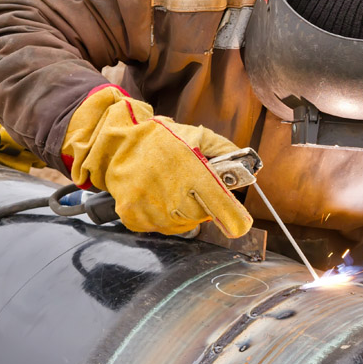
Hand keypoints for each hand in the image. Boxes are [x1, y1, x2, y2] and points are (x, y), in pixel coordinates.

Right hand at [62, 84, 252, 237]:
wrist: (115, 142)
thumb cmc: (157, 139)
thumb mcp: (196, 135)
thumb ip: (224, 150)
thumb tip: (248, 166)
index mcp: (191, 172)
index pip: (221, 206)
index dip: (234, 218)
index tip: (239, 224)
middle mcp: (172, 194)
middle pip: (201, 217)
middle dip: (201, 205)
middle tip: (190, 188)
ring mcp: (151, 208)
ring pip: (180, 226)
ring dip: (180, 214)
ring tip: (170, 190)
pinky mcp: (134, 216)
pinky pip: (157, 228)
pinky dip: (160, 217)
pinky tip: (155, 198)